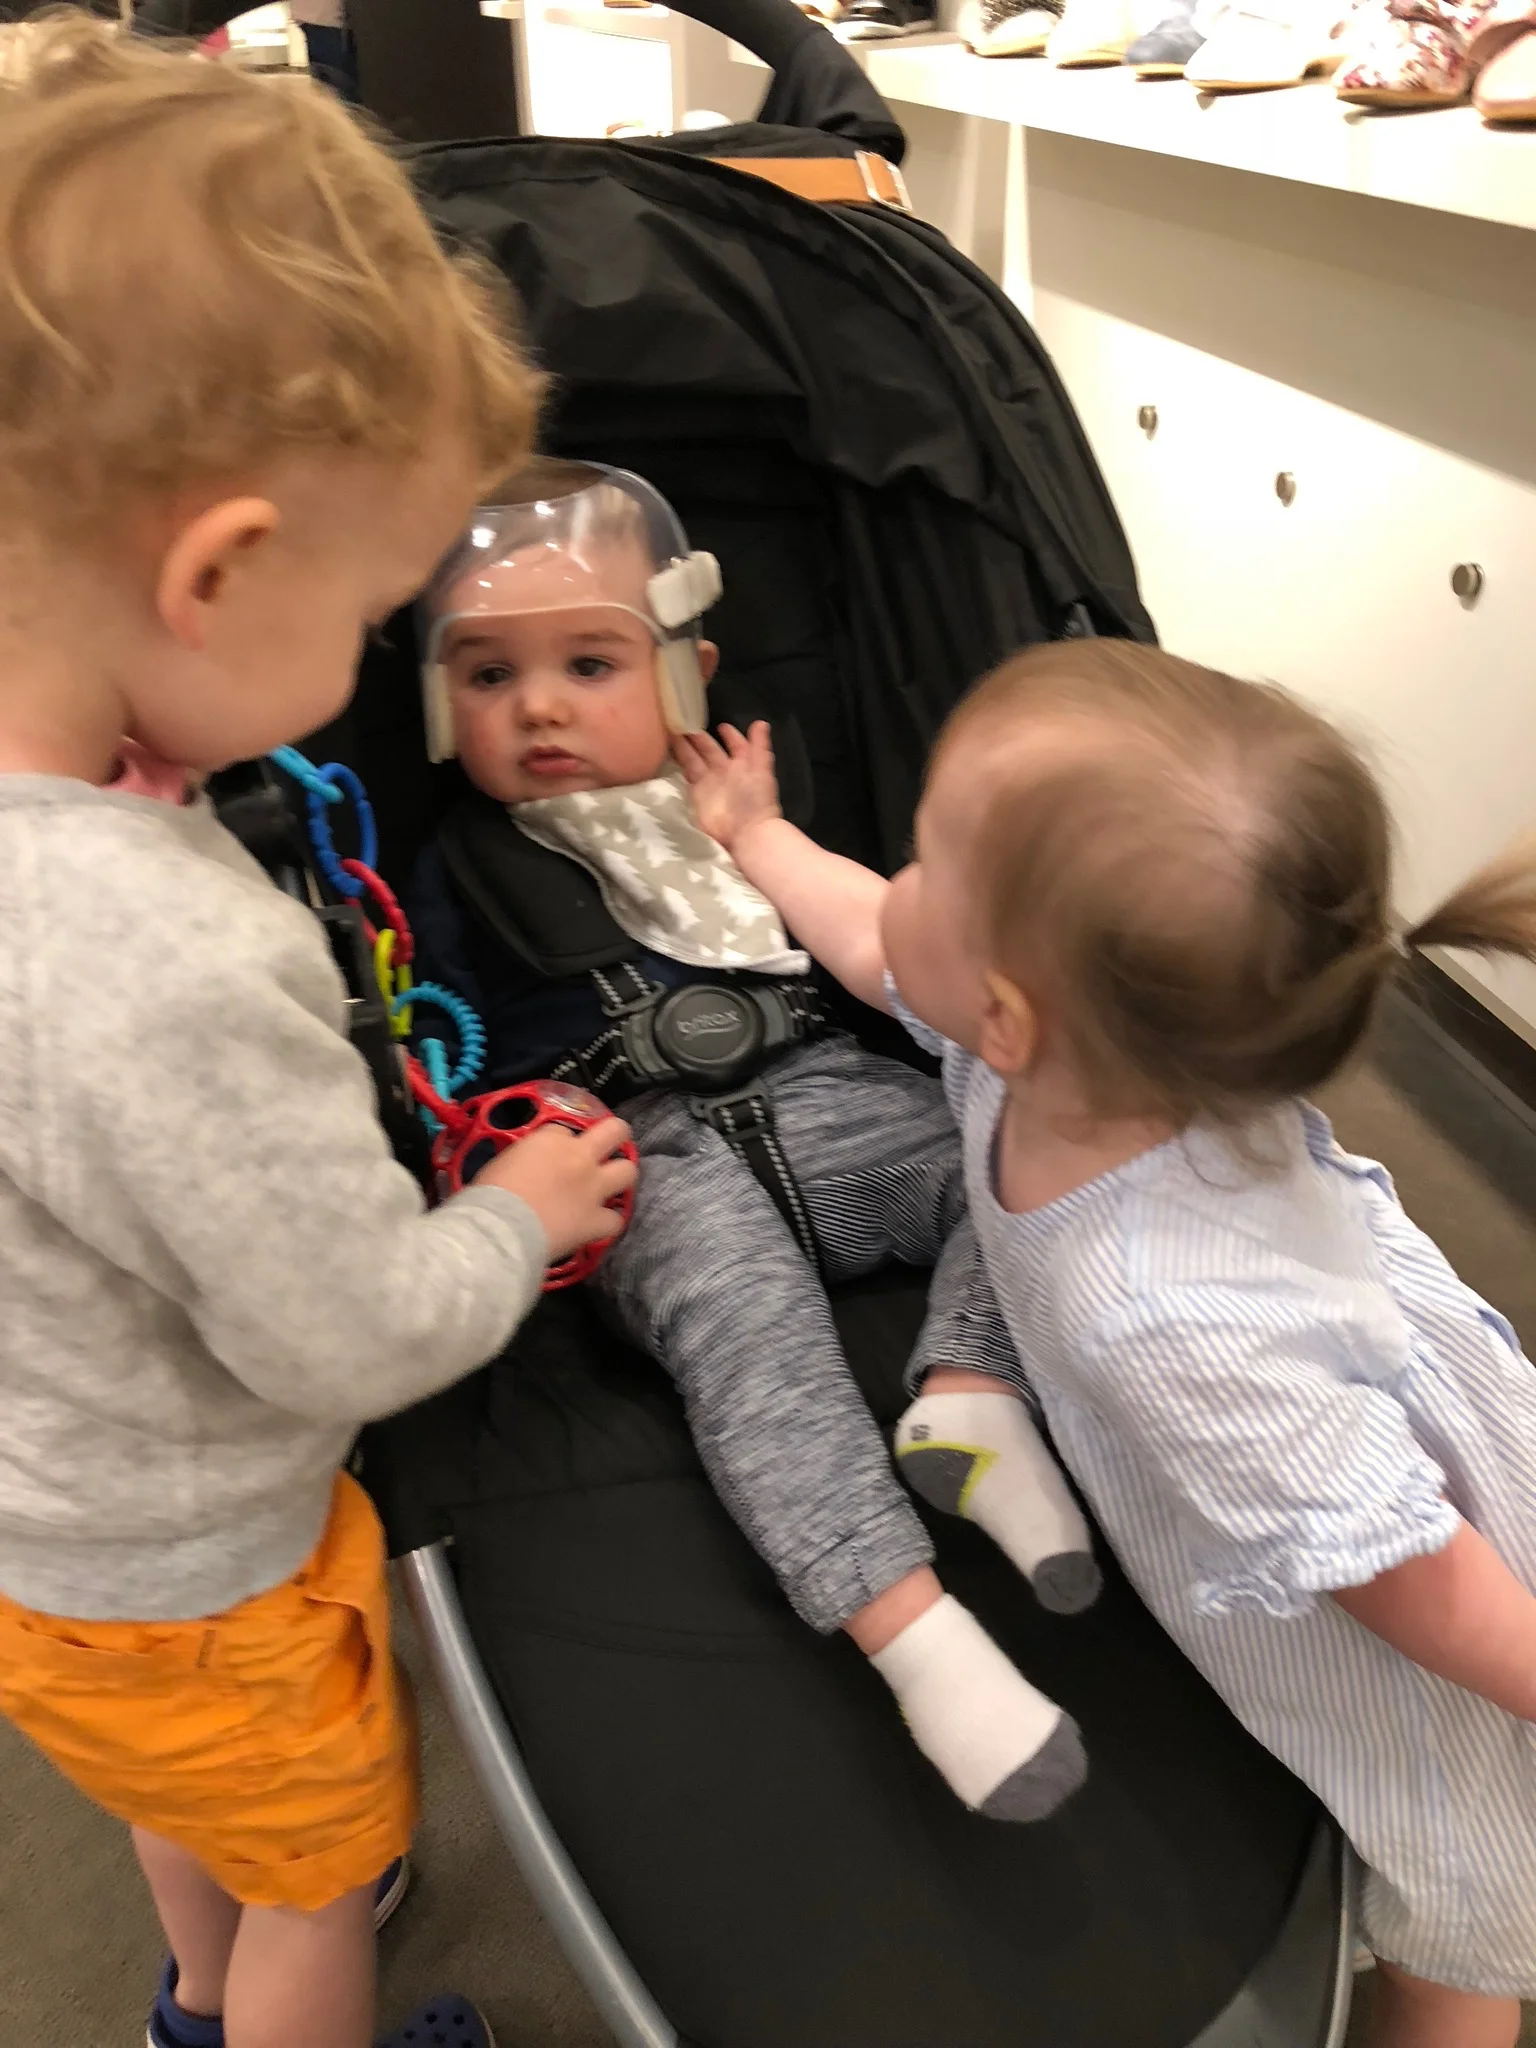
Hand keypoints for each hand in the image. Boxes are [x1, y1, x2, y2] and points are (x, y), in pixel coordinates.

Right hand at [472, 1118, 637, 1261]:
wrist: (499, 1229)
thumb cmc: (489, 1194)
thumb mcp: (502, 1162)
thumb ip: (523, 1159)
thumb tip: (525, 1170)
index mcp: (550, 1139)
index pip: (565, 1130)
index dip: (561, 1143)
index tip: (553, 1156)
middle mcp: (579, 1157)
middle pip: (615, 1130)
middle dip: (615, 1136)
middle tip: (608, 1148)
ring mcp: (593, 1189)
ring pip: (628, 1170)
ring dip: (620, 1177)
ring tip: (611, 1187)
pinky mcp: (596, 1220)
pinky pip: (616, 1220)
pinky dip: (608, 1223)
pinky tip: (598, 1226)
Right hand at [674, 721, 781, 854]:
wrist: (745, 834)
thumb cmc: (756, 801)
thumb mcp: (761, 770)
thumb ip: (760, 746)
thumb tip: (760, 722)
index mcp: (742, 764)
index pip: (735, 745)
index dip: (729, 735)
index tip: (720, 725)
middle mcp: (724, 772)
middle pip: (709, 751)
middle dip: (697, 738)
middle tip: (681, 722)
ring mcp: (708, 785)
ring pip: (693, 761)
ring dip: (683, 748)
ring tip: (669, 733)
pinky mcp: (694, 797)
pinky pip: (684, 778)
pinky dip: (676, 767)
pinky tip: (664, 756)